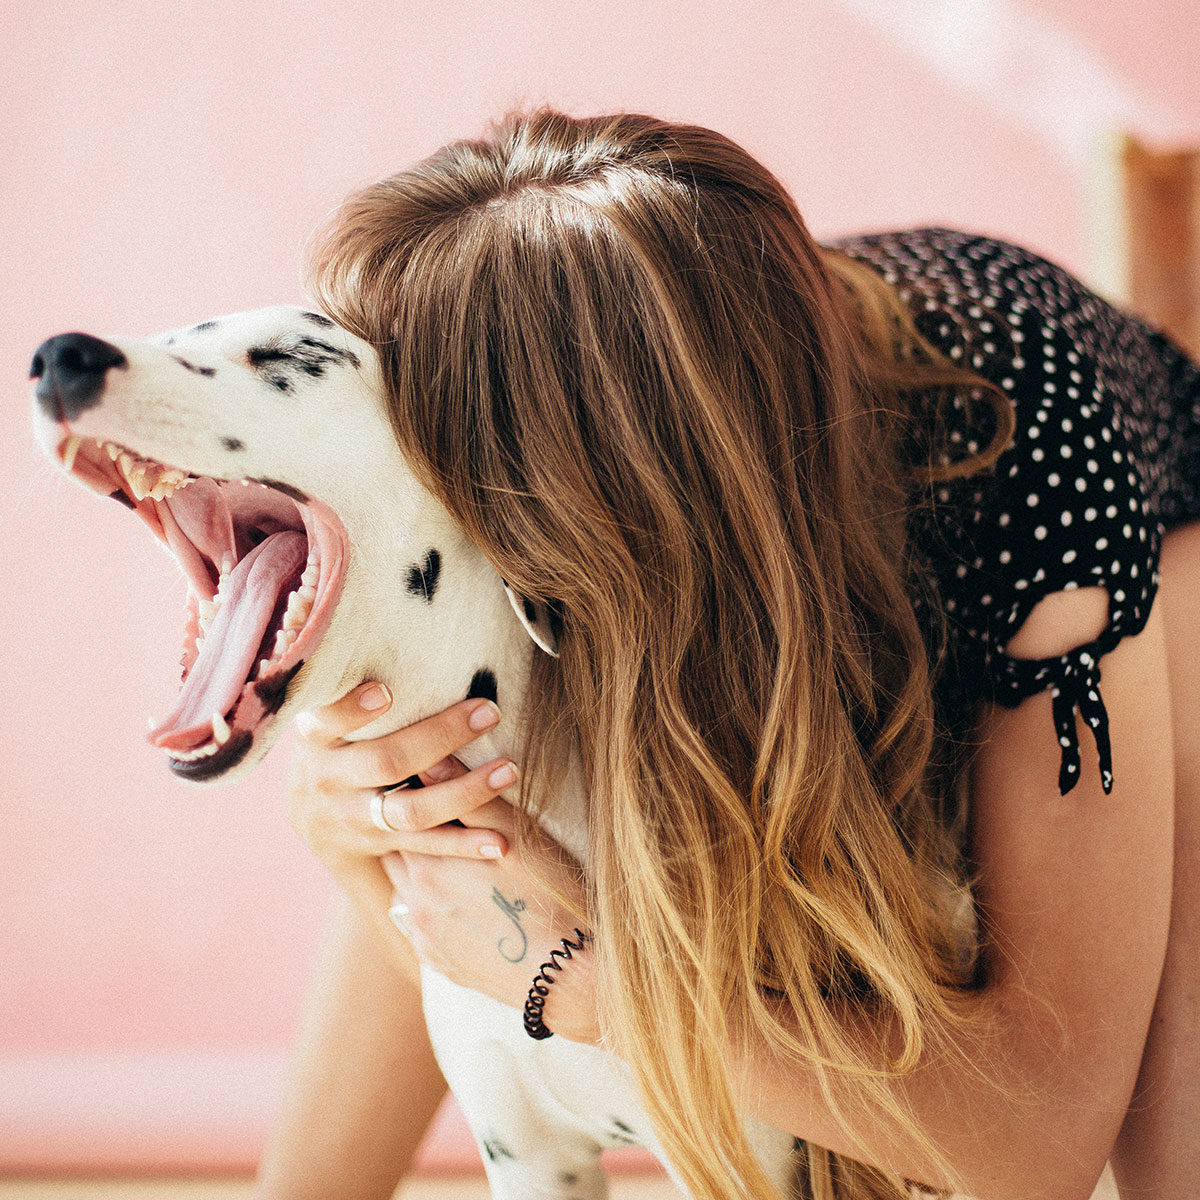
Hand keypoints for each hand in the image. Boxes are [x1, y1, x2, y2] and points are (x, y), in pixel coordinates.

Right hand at [288, 683, 516, 905]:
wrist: (317, 825)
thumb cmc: (338, 746)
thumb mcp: (327, 719)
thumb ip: (351, 693)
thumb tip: (400, 630)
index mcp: (316, 739)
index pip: (327, 722)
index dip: (352, 709)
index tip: (385, 691)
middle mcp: (331, 780)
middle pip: (387, 761)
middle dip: (440, 736)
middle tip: (489, 712)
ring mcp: (355, 818)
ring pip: (412, 810)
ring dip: (464, 792)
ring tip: (509, 771)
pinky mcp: (381, 846)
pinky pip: (428, 847)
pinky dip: (466, 844)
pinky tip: (502, 841)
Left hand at [382, 804, 600, 1044]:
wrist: (572, 975)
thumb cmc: (554, 895)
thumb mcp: (520, 836)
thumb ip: (473, 798)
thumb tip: (431, 760)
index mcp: (429, 865)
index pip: (405, 815)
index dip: (423, 796)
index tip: (440, 785)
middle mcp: (416, 903)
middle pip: (397, 853)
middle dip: (416, 835)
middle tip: (446, 820)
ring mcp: (426, 939)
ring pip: (406, 891)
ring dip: (422, 874)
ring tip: (454, 862)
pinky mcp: (441, 966)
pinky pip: (419, 929)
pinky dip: (431, 910)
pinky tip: (458, 903)